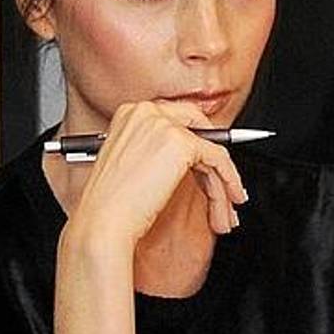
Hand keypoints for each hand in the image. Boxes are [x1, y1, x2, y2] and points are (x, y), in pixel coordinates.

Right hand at [62, 101, 248, 247]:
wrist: (103, 221)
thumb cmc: (109, 205)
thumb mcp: (130, 166)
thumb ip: (156, 152)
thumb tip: (189, 157)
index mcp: (130, 113)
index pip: (176, 118)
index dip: (196, 143)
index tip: (209, 164)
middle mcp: (146, 112)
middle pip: (198, 127)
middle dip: (214, 158)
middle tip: (226, 184)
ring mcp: (164, 125)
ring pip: (210, 148)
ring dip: (222, 181)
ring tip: (225, 209)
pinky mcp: (182, 143)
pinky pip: (218, 158)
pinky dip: (229, 179)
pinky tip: (230, 198)